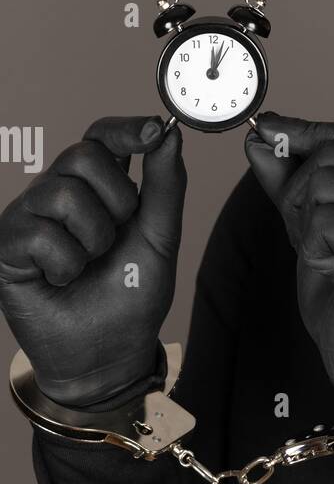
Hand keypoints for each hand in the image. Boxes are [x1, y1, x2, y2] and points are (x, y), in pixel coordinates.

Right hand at [0, 116, 185, 406]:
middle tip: (116, 238)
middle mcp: (58, 194)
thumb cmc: (130, 296)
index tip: (152, 130)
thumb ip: (164, 186)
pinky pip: (40, 234)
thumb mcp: (159, 238)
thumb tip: (168, 133)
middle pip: (83, 155)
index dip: (123, 128)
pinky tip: (62, 280)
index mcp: (96, 189)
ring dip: (93, 240)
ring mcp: (29, 217)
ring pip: (63, 194)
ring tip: (88, 265)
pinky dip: (65, 265)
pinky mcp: (6, 245)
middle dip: (116, 200)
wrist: (109, 354)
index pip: (100, 137)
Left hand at [245, 113, 333, 410]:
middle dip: (301, 193)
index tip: (268, 130)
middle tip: (315, 241)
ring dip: (309, 224)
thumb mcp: (316, 231)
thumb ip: (293, 184)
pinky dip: (316, 248)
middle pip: (332, 153)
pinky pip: (325, 218)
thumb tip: (261, 138)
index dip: (305, 132)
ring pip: (324, 181)